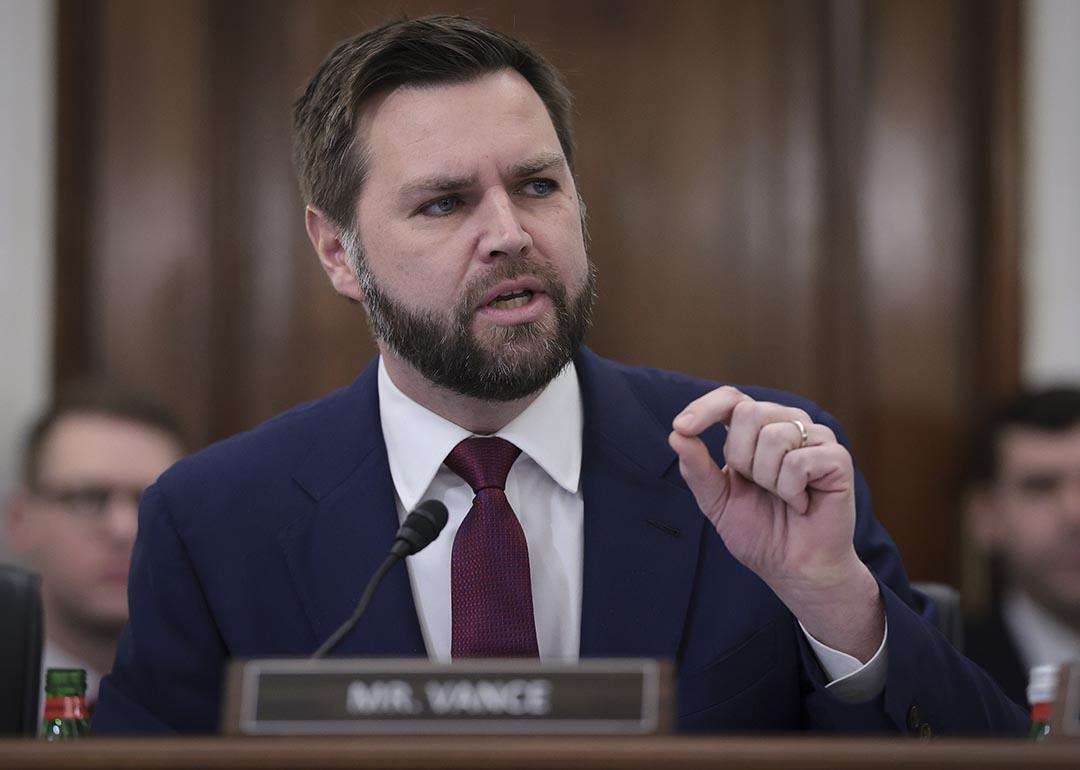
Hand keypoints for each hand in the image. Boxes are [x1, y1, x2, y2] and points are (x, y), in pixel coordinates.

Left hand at [668, 386, 882, 660]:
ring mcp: (816, 438)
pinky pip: (799, 461)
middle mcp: (786, 424)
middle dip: (741, 458)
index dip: (705, 407)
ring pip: (774, 436)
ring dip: (768, 479)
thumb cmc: (760, 532)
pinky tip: (801, 505)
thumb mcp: (717, 500)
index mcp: (756, 430)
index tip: (682, 427)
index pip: (730, 398)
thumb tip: (676, 434)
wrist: (793, 568)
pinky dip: (791, 491)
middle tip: (758, 487)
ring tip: (783, 498)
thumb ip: (696, 468)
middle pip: (748, 412)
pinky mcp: (836, 458)